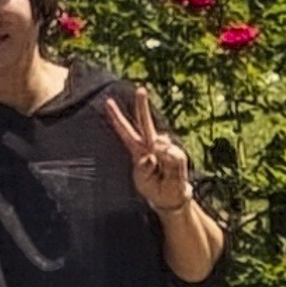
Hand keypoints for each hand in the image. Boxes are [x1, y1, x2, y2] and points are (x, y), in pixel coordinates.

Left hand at [105, 86, 192, 211]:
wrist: (171, 197)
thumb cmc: (154, 188)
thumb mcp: (143, 180)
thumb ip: (145, 166)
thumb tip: (155, 148)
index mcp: (137, 150)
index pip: (125, 131)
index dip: (116, 118)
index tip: (108, 102)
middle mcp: (151, 145)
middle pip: (145, 122)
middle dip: (142, 105)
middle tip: (140, 89)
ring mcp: (165, 148)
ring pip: (162, 144)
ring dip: (162, 159)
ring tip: (163, 175)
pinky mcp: (177, 154)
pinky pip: (173, 155)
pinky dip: (171, 162)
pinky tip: (171, 172)